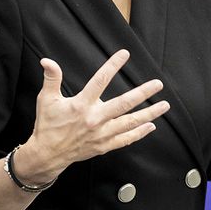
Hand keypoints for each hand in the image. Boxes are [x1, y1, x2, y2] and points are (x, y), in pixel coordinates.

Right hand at [14, 49, 169, 184]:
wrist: (47, 155)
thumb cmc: (48, 125)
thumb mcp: (46, 99)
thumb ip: (51, 78)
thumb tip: (47, 61)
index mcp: (81, 105)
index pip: (100, 80)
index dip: (112, 66)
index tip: (125, 54)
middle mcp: (94, 119)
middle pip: (124, 104)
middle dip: (143, 93)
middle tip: (158, 84)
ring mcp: (101, 134)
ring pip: (130, 123)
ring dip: (149, 114)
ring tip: (164, 106)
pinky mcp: (104, 146)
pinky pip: (125, 139)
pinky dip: (139, 133)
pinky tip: (151, 126)